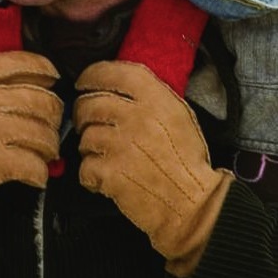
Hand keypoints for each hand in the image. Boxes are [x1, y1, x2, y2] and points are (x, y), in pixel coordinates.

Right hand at [0, 51, 62, 240]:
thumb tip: (23, 88)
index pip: (18, 63)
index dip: (43, 69)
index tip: (54, 78)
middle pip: (40, 100)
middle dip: (53, 116)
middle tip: (50, 129)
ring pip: (42, 134)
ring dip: (49, 148)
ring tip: (44, 155)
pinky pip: (34, 166)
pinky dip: (39, 173)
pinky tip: (35, 176)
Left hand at [74, 60, 229, 276]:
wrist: (193, 204)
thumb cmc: (187, 162)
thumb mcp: (178, 116)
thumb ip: (151, 96)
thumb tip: (118, 86)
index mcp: (155, 98)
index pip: (112, 73)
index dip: (91, 76)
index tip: (84, 83)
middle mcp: (136, 116)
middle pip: (89, 104)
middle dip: (84, 115)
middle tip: (91, 125)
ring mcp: (120, 144)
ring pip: (84, 136)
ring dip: (90, 148)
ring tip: (109, 157)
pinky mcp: (110, 172)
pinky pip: (85, 167)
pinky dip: (92, 176)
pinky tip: (108, 178)